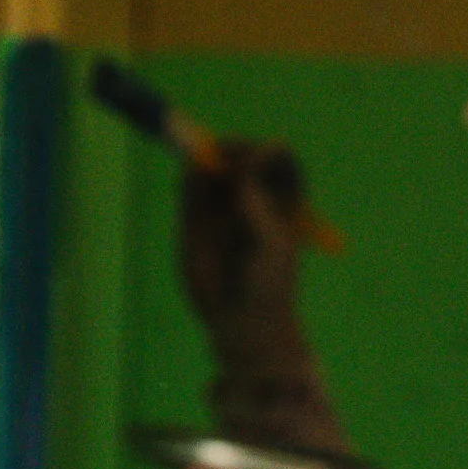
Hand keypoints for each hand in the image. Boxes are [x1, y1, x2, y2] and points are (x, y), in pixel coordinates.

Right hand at [179, 139, 311, 337]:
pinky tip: (183, 186)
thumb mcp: (273, 248)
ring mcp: (224, 203)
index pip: (277, 154)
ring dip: (206, 158)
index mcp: (283, 197)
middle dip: (233, 149)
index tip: (250, 170)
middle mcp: (253, 194)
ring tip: (199, 173)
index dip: (263, 152)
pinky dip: (187, 176)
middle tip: (222, 167)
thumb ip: (259, 211)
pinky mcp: (196, 215)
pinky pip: (191, 183)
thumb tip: (243, 179)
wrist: (240, 319)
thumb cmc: (268, 287)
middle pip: (244, 150)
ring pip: (214, 162)